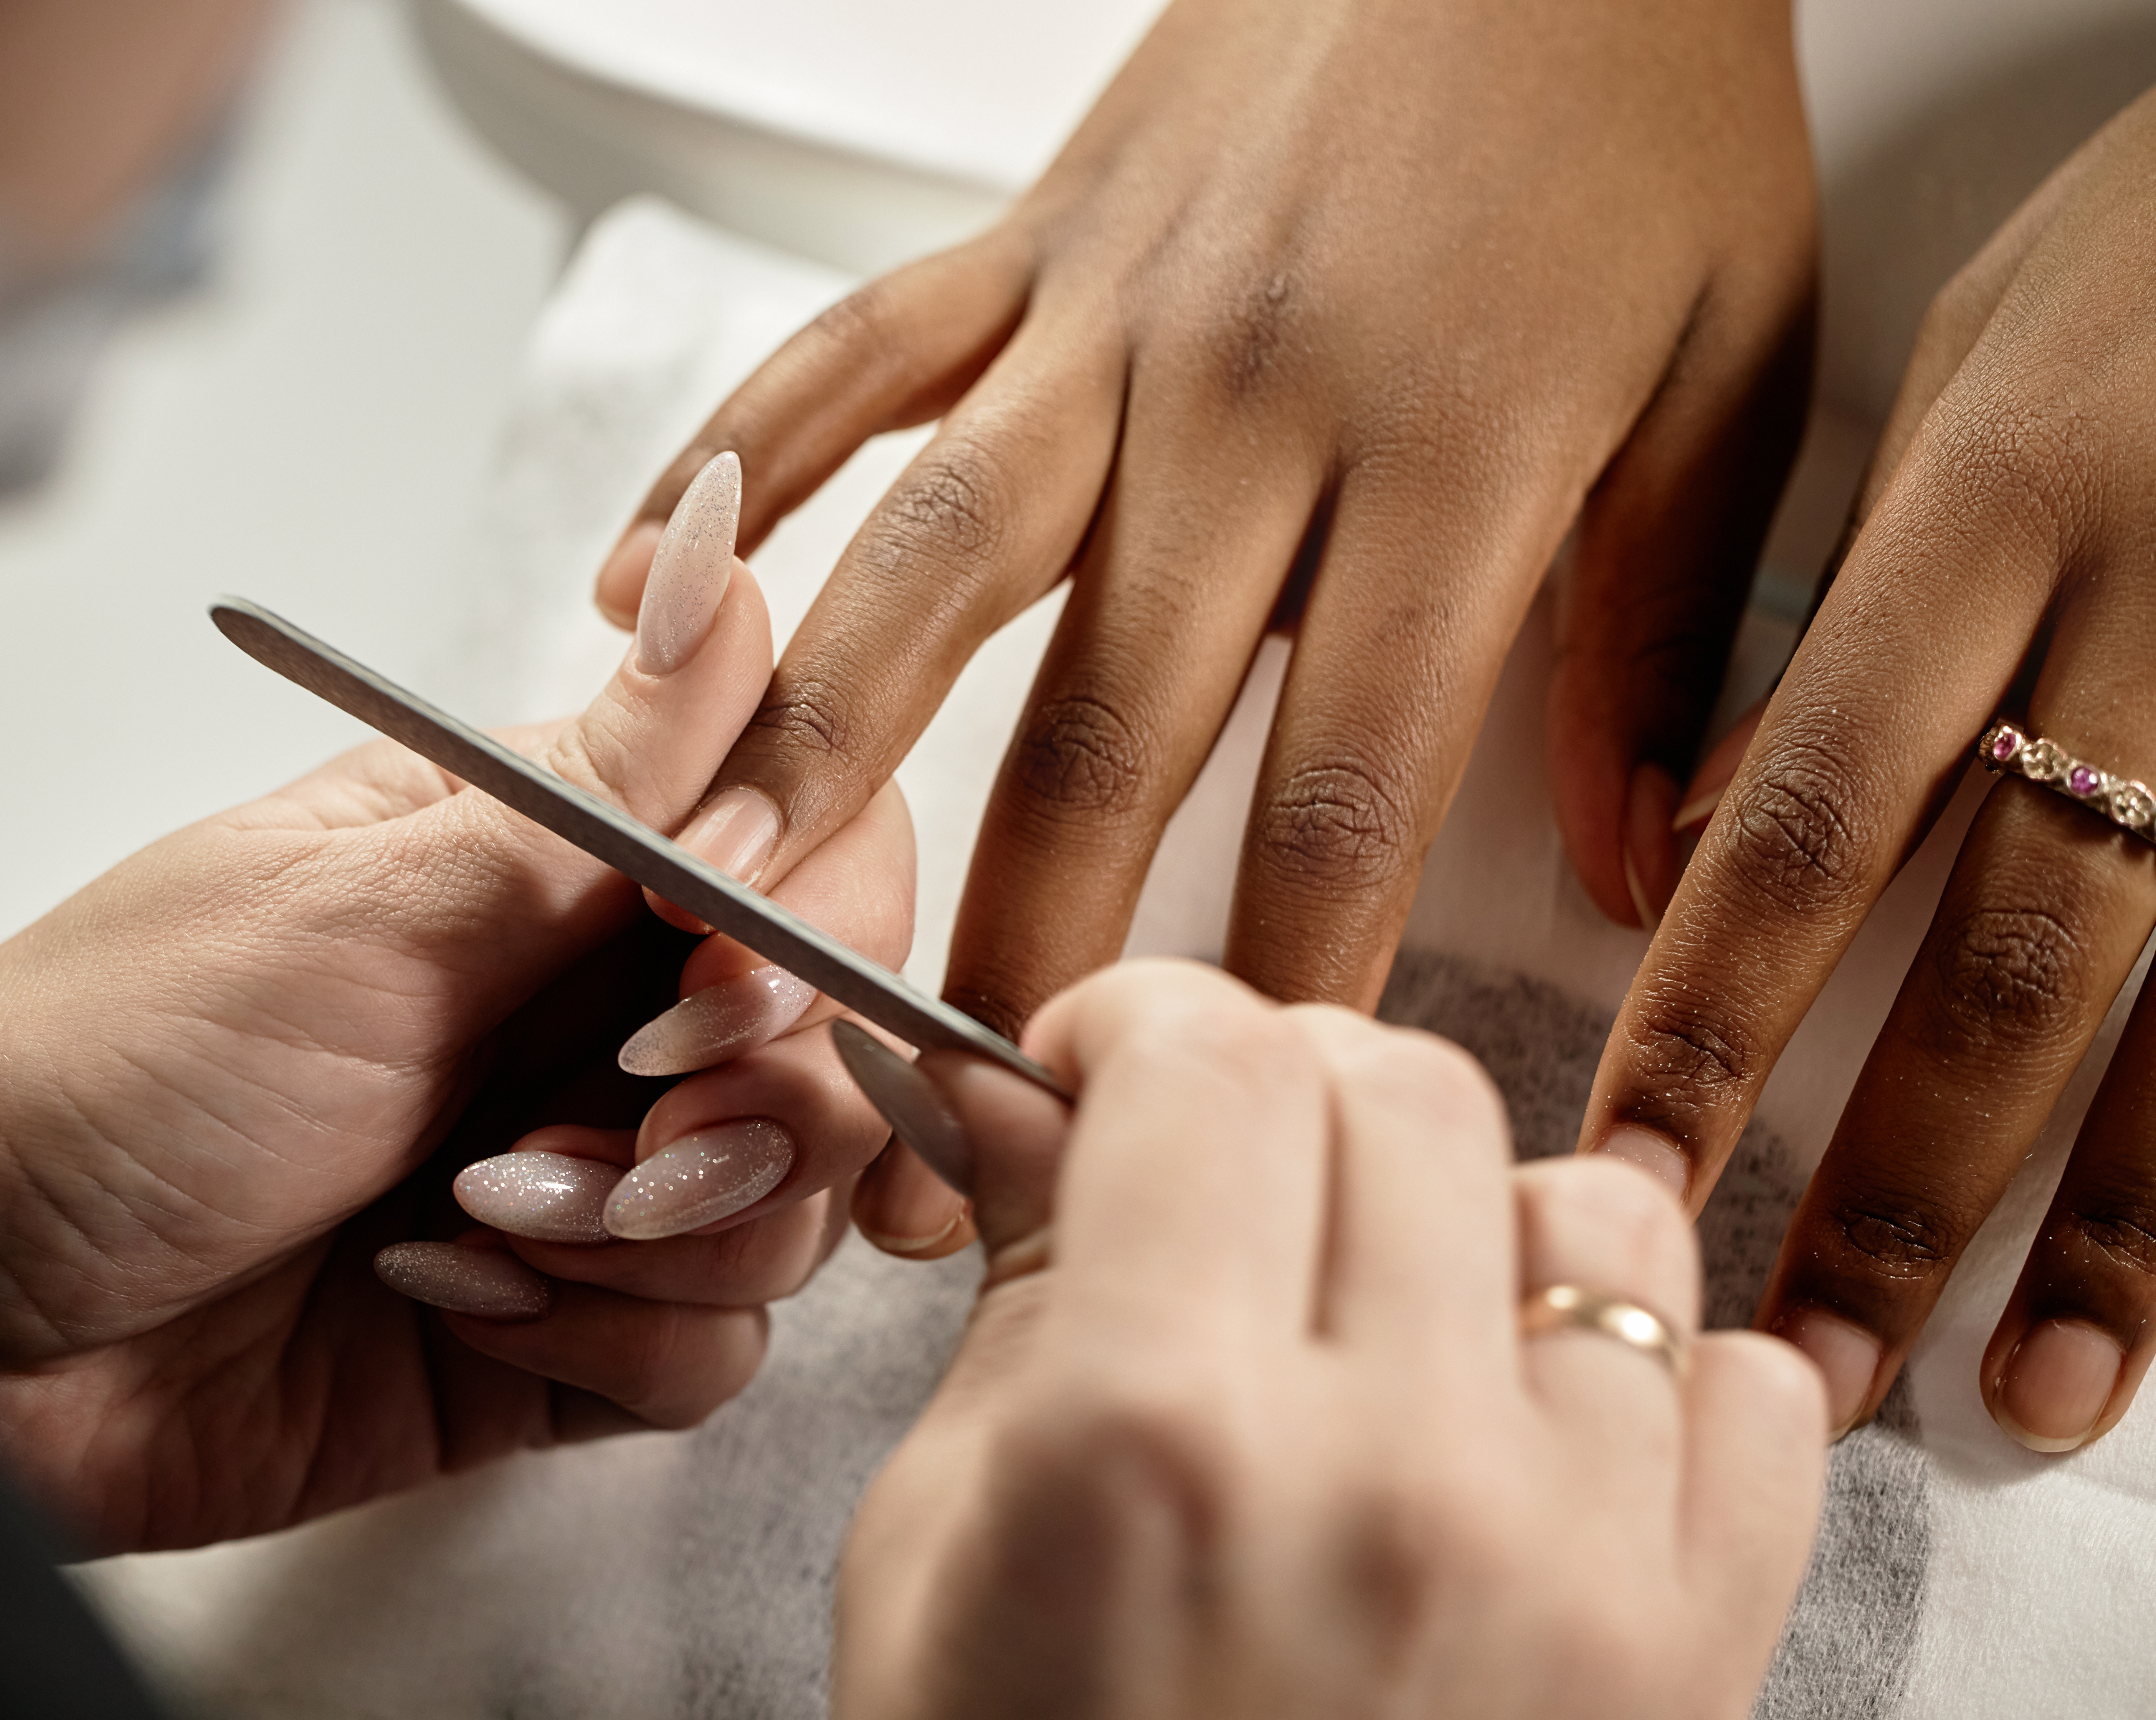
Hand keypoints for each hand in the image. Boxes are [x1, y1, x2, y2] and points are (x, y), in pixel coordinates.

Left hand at [0, 459, 917, 1549]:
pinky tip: (458, 1304)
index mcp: (549, 863)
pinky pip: (713, 1346)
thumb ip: (601, 782)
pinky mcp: (563, 1332)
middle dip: (759, 1098)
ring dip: (665, 1230)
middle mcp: (588, 1008)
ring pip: (793, 1203)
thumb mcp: (362, 908)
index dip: (817, 917)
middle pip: (835, 1039)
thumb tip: (719, 538)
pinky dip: (616, 1342)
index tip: (712, 973)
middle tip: (619, 1122)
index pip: (810, 844)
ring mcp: (585, 1176)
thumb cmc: (101, 1069)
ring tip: (483, 1220)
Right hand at [596, 0, 1811, 1027]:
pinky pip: (849, 354)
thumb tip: (1649, 872)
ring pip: (931, 553)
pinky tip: (628, 575)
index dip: (1277, 980)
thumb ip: (1665, 636)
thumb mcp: (1730, 373)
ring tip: (723, 883)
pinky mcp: (1027, 234)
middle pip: (1105, 721)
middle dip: (1012, 932)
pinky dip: (732, 459)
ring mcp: (1108, 311)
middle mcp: (1244, 402)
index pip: (1341, 789)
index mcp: (1445, 459)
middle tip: (930, 1092)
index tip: (1221, 1118)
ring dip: (816, 732)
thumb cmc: (1641, 114)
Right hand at [836, 962, 1821, 1718]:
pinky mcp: (1692, 1662)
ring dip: (1468, 1222)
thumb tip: (1020, 1087)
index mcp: (1157, 1438)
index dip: (1138, 1022)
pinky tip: (1524, 1429)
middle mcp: (1389, 1476)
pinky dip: (1644, 1369)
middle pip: (1395, 1086)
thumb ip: (1013, 1286)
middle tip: (1219, 1176)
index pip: (1210, 1058)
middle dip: (1285, 1089)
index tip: (1104, 1071)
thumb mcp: (934, 1541)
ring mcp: (1572, 1571)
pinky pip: (1749, 1387)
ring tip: (1382, 1314)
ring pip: (1592, 1207)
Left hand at [1582, 89, 2155, 1449]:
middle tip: (1803, 1350)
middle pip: (2003, 952)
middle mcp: (2154, 619)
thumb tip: (1699, 833)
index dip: (1713, 1015)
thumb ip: (1839, 619)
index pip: (1813, 813)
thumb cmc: (2135, 271)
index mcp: (1998, 517)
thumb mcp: (1959, 388)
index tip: (1624, 1171)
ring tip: (2016, 1393)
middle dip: (1894, 1175)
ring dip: (2096, 1224)